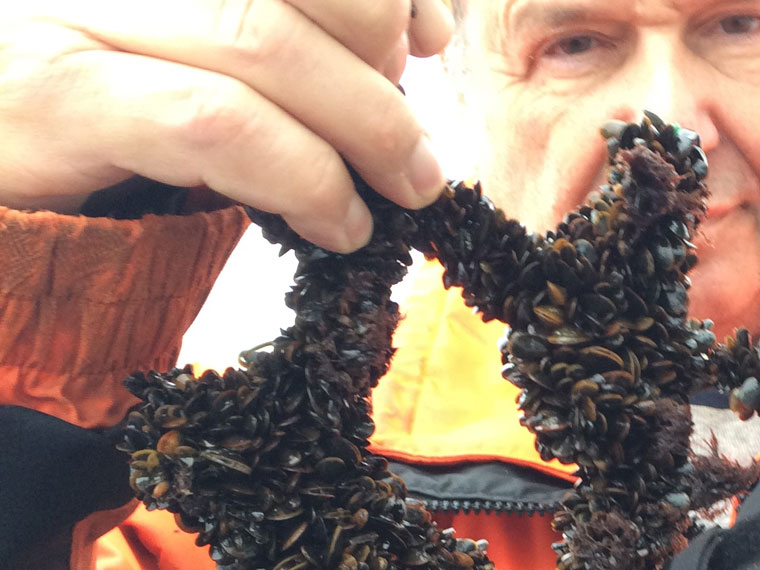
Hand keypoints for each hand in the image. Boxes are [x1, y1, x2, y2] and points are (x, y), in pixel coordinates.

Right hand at [0, 0, 454, 251]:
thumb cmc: (96, 131)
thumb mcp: (192, 60)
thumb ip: (281, 36)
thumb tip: (418, 31)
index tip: (428, 34)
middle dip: (381, 65)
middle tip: (417, 150)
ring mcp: (64, 13)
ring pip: (262, 41)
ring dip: (366, 126)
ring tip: (402, 188)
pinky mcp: (51, 97)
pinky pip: (214, 124)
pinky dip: (302, 176)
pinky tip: (337, 223)